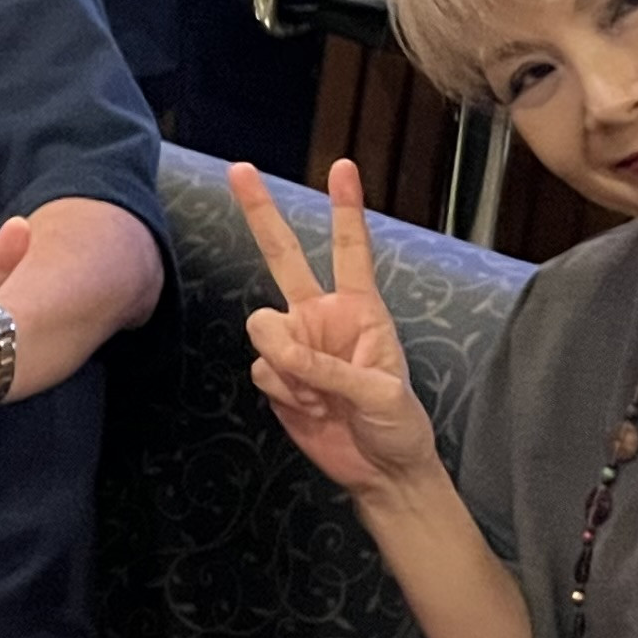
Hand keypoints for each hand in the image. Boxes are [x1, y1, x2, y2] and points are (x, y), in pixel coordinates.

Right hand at [230, 158, 439, 500]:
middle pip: (283, 256)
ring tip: (319, 396)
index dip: (346, 209)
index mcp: (362, 309)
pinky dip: (283, 390)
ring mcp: (296, 345)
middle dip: (260, 213)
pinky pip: (260, 368)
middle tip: (239, 169)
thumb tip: (280, 352)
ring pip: (262, 328)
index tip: (342, 167)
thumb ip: (329, 369)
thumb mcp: (380, 394)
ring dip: (286, 363)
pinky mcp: (277, 376)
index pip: (351, 250)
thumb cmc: (399, 425)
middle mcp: (323, 316)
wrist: (380, 471)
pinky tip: (308, 409)